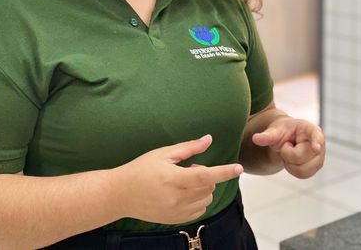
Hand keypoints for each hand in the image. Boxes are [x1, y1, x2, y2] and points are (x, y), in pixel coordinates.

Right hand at [115, 135, 242, 224]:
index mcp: (173, 179)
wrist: (121, 195)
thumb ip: (188, 148)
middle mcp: (176, 198)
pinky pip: (199, 210)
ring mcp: (176, 212)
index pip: (205, 175)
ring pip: (206, 199)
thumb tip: (208, 139)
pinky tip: (184, 193)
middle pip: (208, 187)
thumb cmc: (140, 170)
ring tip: (184, 181)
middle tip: (189, 168)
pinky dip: (198, 200)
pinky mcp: (176, 220)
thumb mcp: (162, 154)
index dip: (224, 172)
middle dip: (206, 175)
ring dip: (203, 188)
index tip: (239, 168)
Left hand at [252, 117, 324, 178]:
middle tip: (286, 145)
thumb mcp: (274, 131)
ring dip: (290, 164)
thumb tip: (255, 138)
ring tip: (289, 153)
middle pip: (300, 157)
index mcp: (310, 129)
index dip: (316, 142)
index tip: (316, 148)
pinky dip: (293, 170)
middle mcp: (319, 143)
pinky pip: (303, 175)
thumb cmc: (282, 132)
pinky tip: (291, 161)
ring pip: (303, 170)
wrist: (286, 139)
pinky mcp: (316, 167)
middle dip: (287, 154)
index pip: (316, 136)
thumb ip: (267, 136)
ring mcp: (320, 156)